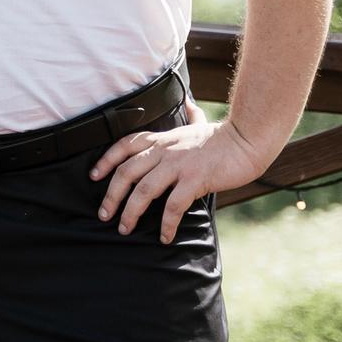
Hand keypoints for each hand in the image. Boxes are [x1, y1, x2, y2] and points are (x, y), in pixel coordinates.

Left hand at [90, 102, 270, 242]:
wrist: (247, 141)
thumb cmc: (222, 137)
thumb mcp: (199, 124)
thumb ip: (189, 117)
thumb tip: (188, 105)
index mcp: (161, 139)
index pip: (123, 146)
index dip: (105, 160)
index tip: (94, 176)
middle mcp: (164, 150)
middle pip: (126, 172)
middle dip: (111, 196)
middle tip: (104, 214)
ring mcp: (178, 165)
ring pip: (144, 190)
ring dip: (131, 212)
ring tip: (125, 228)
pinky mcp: (195, 180)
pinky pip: (173, 205)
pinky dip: (166, 223)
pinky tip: (164, 236)